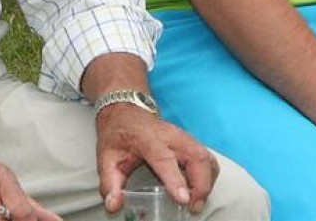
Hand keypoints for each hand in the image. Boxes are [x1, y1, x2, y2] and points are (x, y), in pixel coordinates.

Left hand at [95, 104, 218, 215]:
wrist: (125, 109)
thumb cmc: (118, 134)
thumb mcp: (106, 157)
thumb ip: (109, 183)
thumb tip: (113, 206)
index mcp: (147, 138)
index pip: (164, 158)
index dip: (175, 179)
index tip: (184, 199)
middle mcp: (170, 135)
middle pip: (195, 156)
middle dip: (201, 184)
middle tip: (193, 207)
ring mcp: (183, 136)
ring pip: (205, 156)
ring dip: (207, 181)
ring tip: (198, 202)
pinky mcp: (190, 141)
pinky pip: (207, 158)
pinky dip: (209, 175)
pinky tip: (201, 189)